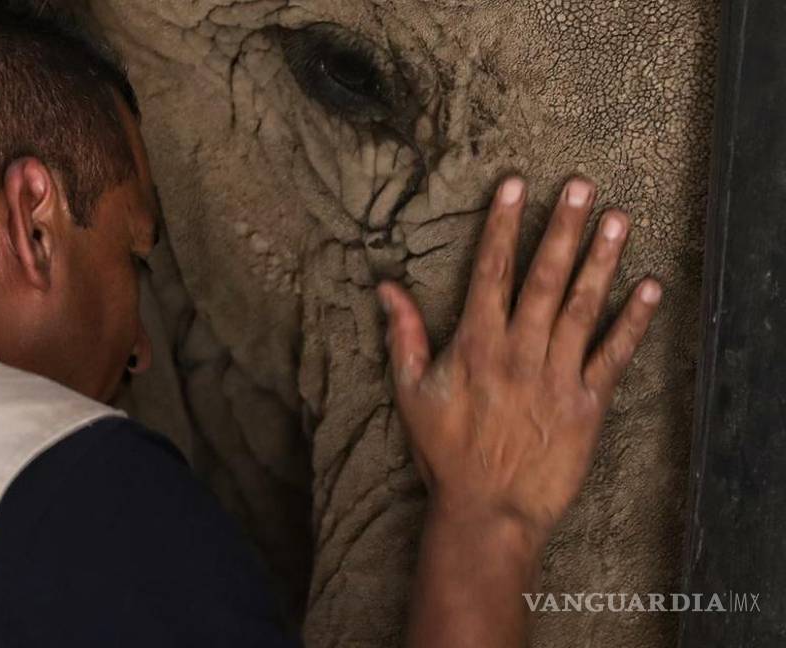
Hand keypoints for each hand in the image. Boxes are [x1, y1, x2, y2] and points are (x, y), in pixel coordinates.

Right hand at [378, 176, 660, 544]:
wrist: (488, 509)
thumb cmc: (445, 451)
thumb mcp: (411, 392)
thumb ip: (403, 335)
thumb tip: (386, 288)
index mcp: (476, 345)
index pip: (490, 272)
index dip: (503, 226)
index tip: (515, 186)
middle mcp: (519, 352)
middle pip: (544, 278)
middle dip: (563, 228)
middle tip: (583, 186)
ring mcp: (556, 376)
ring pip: (581, 307)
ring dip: (601, 261)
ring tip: (619, 219)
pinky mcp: (586, 404)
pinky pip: (613, 356)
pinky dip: (632, 322)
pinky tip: (649, 288)